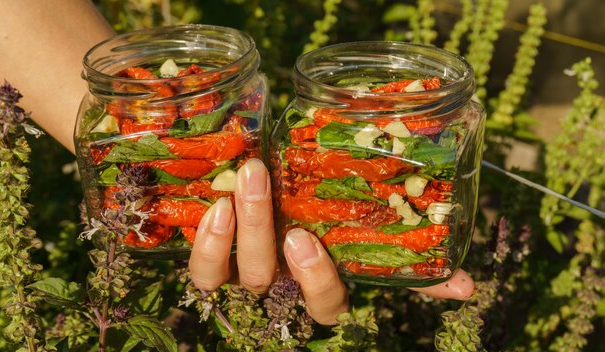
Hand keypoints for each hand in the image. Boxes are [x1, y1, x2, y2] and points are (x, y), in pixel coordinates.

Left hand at [188, 159, 474, 324]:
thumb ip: (411, 272)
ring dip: (233, 226)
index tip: (308, 241)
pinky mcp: (210, 266)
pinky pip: (201, 271)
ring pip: (228, 273)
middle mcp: (274, 291)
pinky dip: (205, 241)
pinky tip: (215, 201)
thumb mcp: (367, 253)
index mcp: (315, 292)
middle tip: (262, 178)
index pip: (322, 305)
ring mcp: (239, 280)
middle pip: (263, 279)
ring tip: (240, 177)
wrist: (268, 217)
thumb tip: (470, 286)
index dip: (315, 281)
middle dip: (260, 230)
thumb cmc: (327, 237)